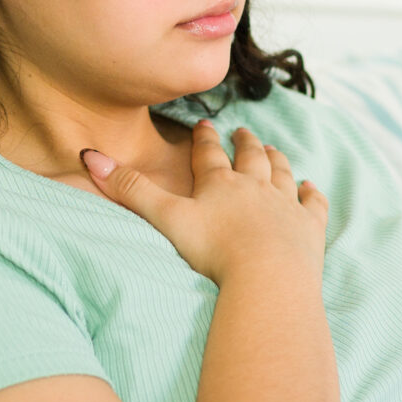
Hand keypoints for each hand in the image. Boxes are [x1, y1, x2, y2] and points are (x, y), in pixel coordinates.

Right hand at [83, 120, 326, 286]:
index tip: (204, 125)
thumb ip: (130, 190)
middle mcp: (255, 187)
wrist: (267, 276)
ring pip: (282, 174)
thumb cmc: (215, 250)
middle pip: (251, 158)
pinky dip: (311, 194)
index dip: (204, 139)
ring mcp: (285, 206)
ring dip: (277, 160)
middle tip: (243, 132)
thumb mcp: (166, 218)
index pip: (209, 155)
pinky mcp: (309, 228)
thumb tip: (89, 155)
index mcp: (219, 185)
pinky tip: (310, 188)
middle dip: (245, 143)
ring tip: (273, 150)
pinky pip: (312, 204)